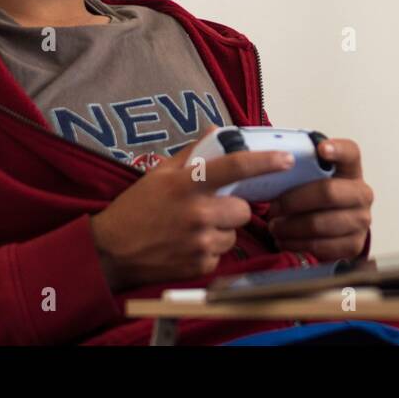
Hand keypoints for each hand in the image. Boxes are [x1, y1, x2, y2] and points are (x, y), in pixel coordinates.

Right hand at [88, 128, 295, 291]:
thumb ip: (192, 153)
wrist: (112, 250)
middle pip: (243, 209)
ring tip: (194, 228)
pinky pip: (221, 254)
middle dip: (232, 208)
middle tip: (211, 208)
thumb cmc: (136, 207)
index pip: (236, 167)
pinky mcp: (200, 266)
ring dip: (222, 230)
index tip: (286, 159)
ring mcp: (200, 242)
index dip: (265, 162)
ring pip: (234, 234)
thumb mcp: (160, 173)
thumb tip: (217, 131)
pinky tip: (188, 245)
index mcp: (189, 184)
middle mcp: (198, 213)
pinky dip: (210, 250)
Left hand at [264, 136, 372, 262]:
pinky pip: (320, 247)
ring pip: (320, 224)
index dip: (338, 149)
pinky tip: (284, 240)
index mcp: (351, 169)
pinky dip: (296, 244)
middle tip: (273, 208)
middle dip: (294, 201)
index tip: (321, 149)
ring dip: (290, 227)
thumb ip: (300, 167)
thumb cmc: (314, 196)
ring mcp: (361, 221)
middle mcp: (361, 194)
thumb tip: (271, 163)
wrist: (332, 227)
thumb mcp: (311, 178)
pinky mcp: (354, 245)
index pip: (350, 152)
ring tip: (274, 226)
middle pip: (328, 193)